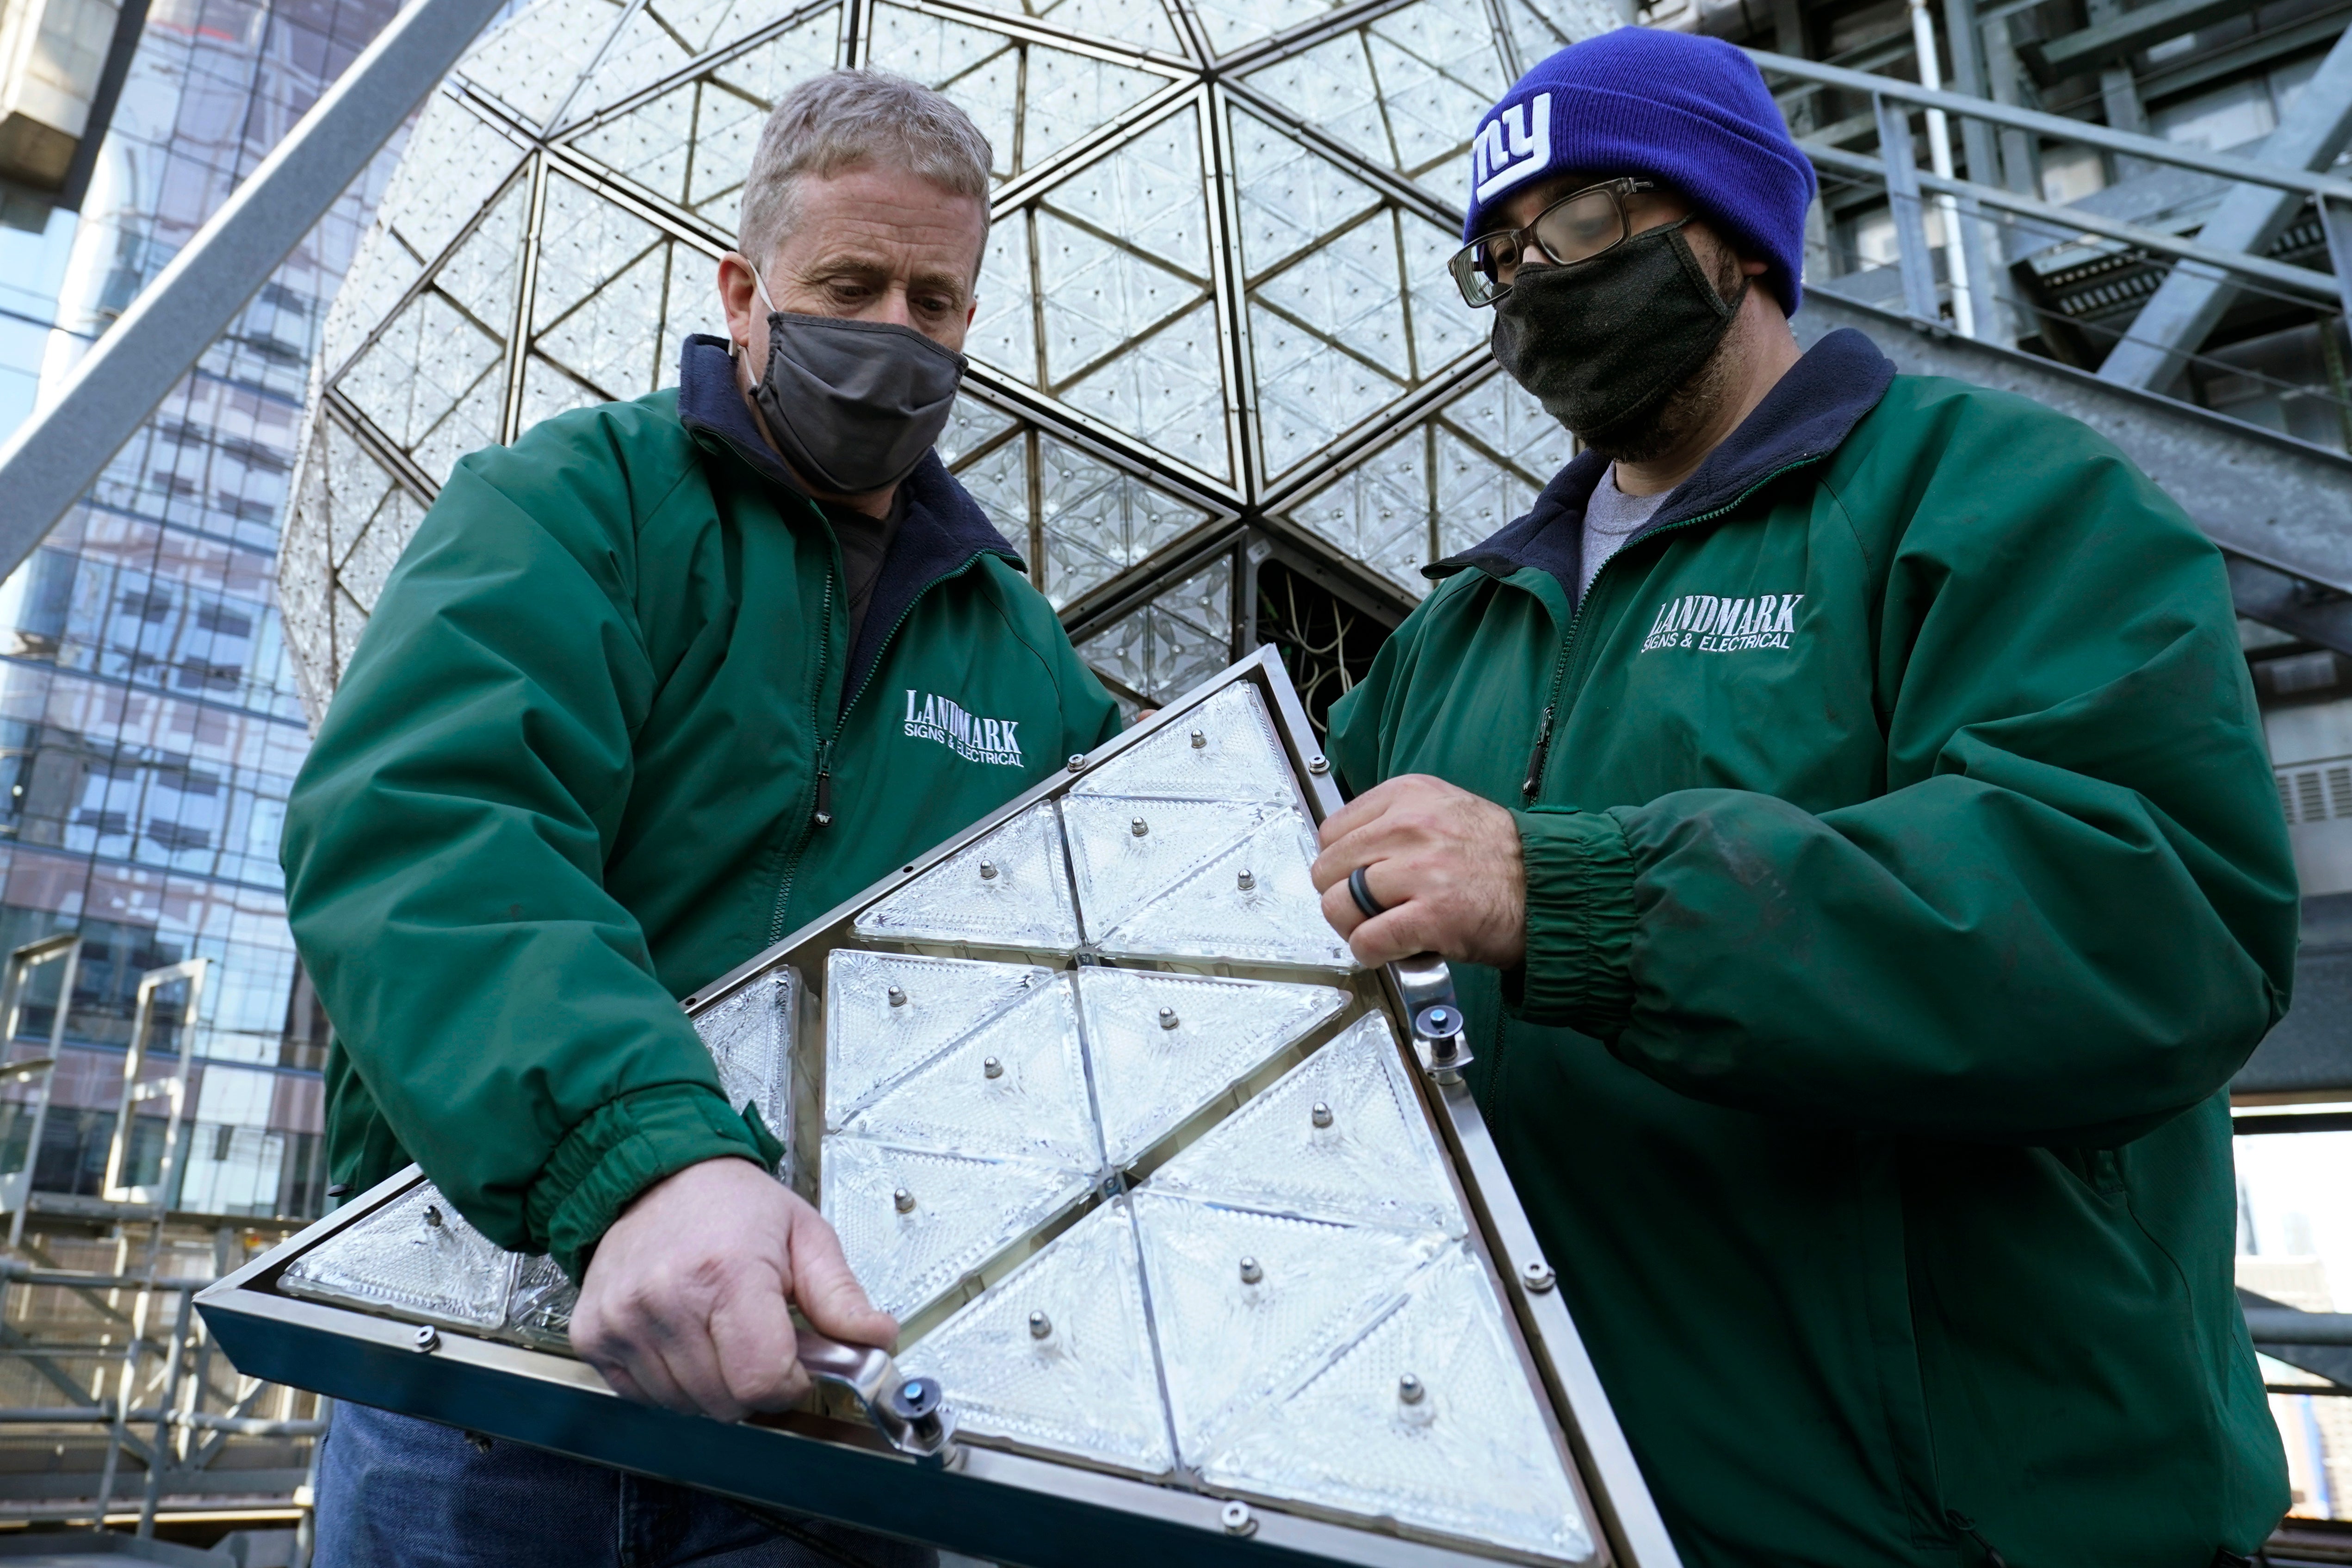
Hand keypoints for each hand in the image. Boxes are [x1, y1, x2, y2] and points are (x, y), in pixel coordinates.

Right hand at [573, 1157, 894, 1419]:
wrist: (655, 1173)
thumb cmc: (731, 1204)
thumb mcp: (804, 1236)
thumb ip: (841, 1297)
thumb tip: (877, 1340)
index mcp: (726, 1273)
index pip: (762, 1380)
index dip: (790, 1383)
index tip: (796, 1362)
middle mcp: (666, 1299)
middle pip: (725, 1402)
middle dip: (755, 1384)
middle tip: (758, 1337)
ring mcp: (623, 1320)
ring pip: (684, 1407)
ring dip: (712, 1385)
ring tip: (717, 1330)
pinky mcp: (593, 1335)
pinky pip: (641, 1396)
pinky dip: (670, 1381)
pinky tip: (681, 1337)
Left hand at [1311, 774, 1527, 968]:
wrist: (1549, 886)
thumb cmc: (1499, 856)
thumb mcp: (1444, 810)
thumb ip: (1394, 821)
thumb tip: (1345, 852)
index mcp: (1408, 795)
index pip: (1332, 831)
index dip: (1339, 863)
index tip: (1356, 878)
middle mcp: (1410, 827)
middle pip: (1328, 869)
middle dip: (1341, 896)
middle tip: (1367, 910)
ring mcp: (1421, 871)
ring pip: (1339, 905)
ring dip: (1354, 926)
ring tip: (1379, 929)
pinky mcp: (1433, 915)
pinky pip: (1368, 939)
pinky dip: (1371, 952)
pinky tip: (1391, 950)